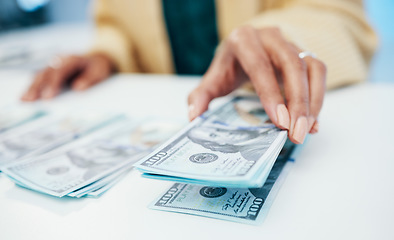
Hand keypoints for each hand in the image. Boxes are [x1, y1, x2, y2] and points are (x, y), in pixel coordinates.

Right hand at [21, 54, 114, 100]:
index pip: (60, 71)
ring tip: (23, 101)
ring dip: (31, 87)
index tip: (48, 97)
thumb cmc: (98, 68)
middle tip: (29, 100)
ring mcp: (53, 64)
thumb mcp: (99, 72)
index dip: (53, 84)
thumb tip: (78, 88)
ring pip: (40, 75)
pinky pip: (40, 78)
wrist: (97, 59)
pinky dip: (33, 87)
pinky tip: (26, 97)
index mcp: (72, 59)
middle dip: (37, 87)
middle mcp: (60, 60)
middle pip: (46, 73)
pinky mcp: (51, 70)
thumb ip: (90, 79)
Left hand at [188, 26, 325, 143]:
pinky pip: (318, 73)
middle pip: (291, 65)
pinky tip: (313, 122)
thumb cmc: (229, 66)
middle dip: (297, 102)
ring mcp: (290, 43)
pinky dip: (319, 98)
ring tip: (307, 131)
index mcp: (243, 40)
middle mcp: (270, 38)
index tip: (280, 121)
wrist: (244, 50)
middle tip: (296, 132)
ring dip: (312, 102)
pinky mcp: (304, 54)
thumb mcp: (212, 80)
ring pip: (310, 68)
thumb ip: (200, 97)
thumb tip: (193, 117)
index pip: (260, 66)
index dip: (271, 93)